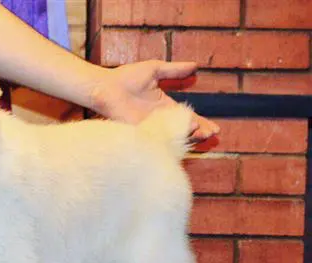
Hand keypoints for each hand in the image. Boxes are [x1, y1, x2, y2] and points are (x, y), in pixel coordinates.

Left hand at [89, 60, 219, 141]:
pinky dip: (168, 140)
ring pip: (172, 136)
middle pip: (183, 129)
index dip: (201, 123)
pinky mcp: (139, 131)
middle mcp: (159, 119)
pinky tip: (180, 139)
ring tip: (201, 134)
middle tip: (211, 134)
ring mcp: (150, 127)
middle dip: (199, 132)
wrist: (105, 87)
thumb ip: (174, 70)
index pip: (187, 117)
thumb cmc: (125, 77)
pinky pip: (156, 139)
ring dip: (187, 136)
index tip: (215, 129)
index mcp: (165, 106)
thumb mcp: (155, 69)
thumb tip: (195, 66)